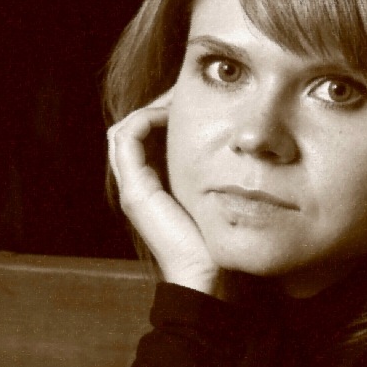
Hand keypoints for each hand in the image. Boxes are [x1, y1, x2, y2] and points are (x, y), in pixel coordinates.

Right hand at [107, 89, 222, 296]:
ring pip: (125, 130)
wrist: (210, 274)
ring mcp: (132, 188)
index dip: (164, 112)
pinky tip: (172, 116)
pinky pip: (126, 139)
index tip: (194, 100)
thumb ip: (218, 170)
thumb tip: (241, 141)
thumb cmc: (221, 237)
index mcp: (155, 185)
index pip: (145, 134)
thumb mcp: (220, 193)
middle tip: (185, 92)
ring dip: (150, 108)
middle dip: (157, 105)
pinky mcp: (135, 192)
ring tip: (178, 100)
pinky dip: (145, 119)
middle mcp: (138, 185)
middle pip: (133, 128)